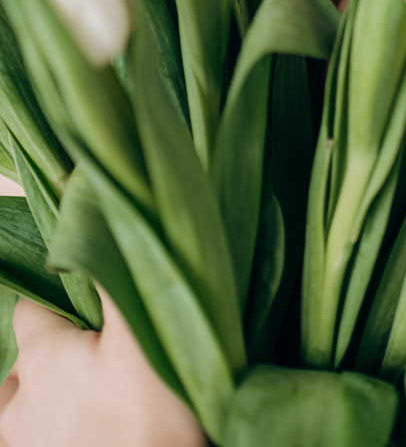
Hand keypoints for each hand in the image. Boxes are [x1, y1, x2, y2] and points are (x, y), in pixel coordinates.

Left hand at [0, 291, 205, 446]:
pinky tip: (69, 427)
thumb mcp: (146, 331)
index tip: (89, 308)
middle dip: (53, 352)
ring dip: (39, 397)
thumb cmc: (153, 416)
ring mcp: (24, 444)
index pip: (30, 310)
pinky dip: (34, 430)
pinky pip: (17, 440)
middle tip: (97, 354)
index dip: (58, 303)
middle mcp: (20, 401)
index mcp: (43, 356)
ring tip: (81, 395)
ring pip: (15, 408)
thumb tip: (103, 218)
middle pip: (25, 361)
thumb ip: (120, 274)